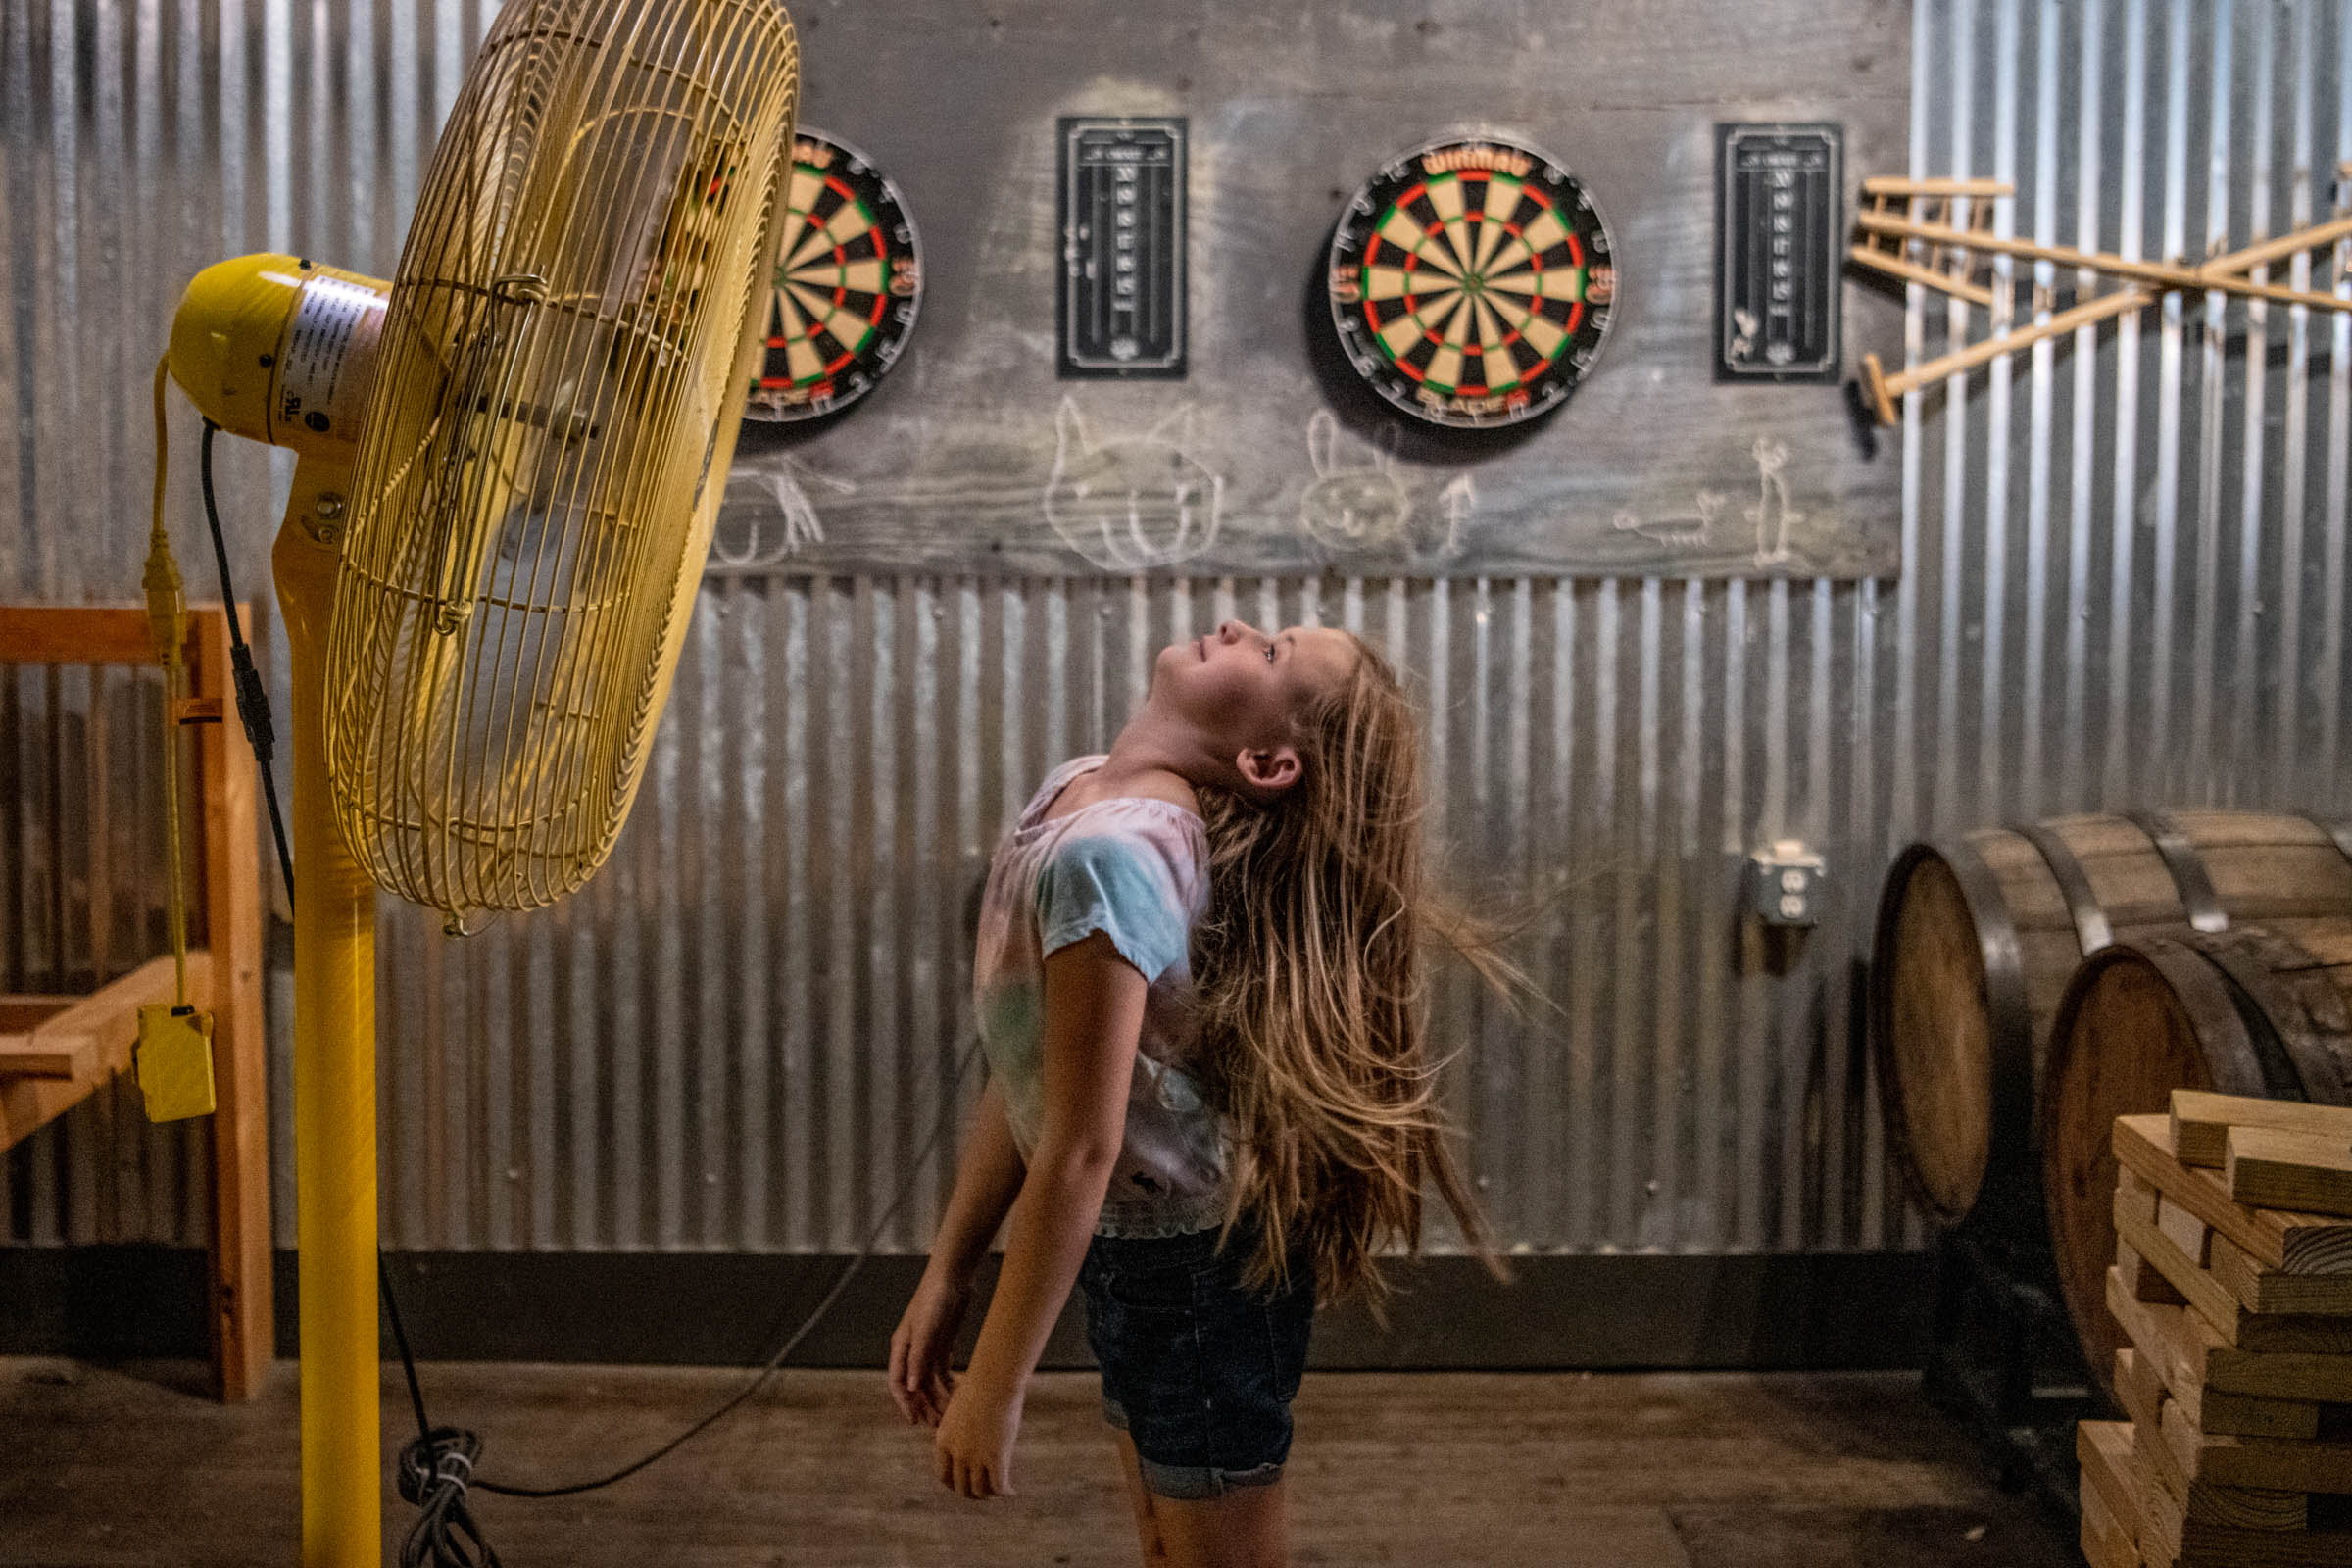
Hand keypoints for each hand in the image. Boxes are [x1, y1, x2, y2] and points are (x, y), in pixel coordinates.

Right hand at [887, 1270, 970, 1427]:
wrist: (953, 1276)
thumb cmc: (935, 1298)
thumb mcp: (926, 1329)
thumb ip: (919, 1358)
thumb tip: (911, 1388)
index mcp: (901, 1346)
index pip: (897, 1382)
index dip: (904, 1403)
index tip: (914, 1421)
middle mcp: (912, 1349)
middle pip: (914, 1385)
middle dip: (924, 1406)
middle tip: (936, 1425)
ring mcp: (928, 1347)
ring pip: (929, 1380)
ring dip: (937, 1398)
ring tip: (948, 1416)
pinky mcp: (943, 1342)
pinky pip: (942, 1370)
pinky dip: (947, 1384)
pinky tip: (957, 1396)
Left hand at [933, 1374, 1023, 1498]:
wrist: (994, 1379)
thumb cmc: (981, 1386)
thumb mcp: (962, 1408)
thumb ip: (962, 1427)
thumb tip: (972, 1436)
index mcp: (944, 1440)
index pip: (943, 1475)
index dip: (954, 1485)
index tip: (965, 1485)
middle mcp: (956, 1453)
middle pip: (961, 1487)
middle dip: (972, 1494)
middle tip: (984, 1493)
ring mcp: (975, 1457)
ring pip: (980, 1491)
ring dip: (989, 1496)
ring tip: (999, 1492)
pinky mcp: (996, 1457)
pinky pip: (999, 1486)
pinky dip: (1005, 1492)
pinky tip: (1012, 1492)